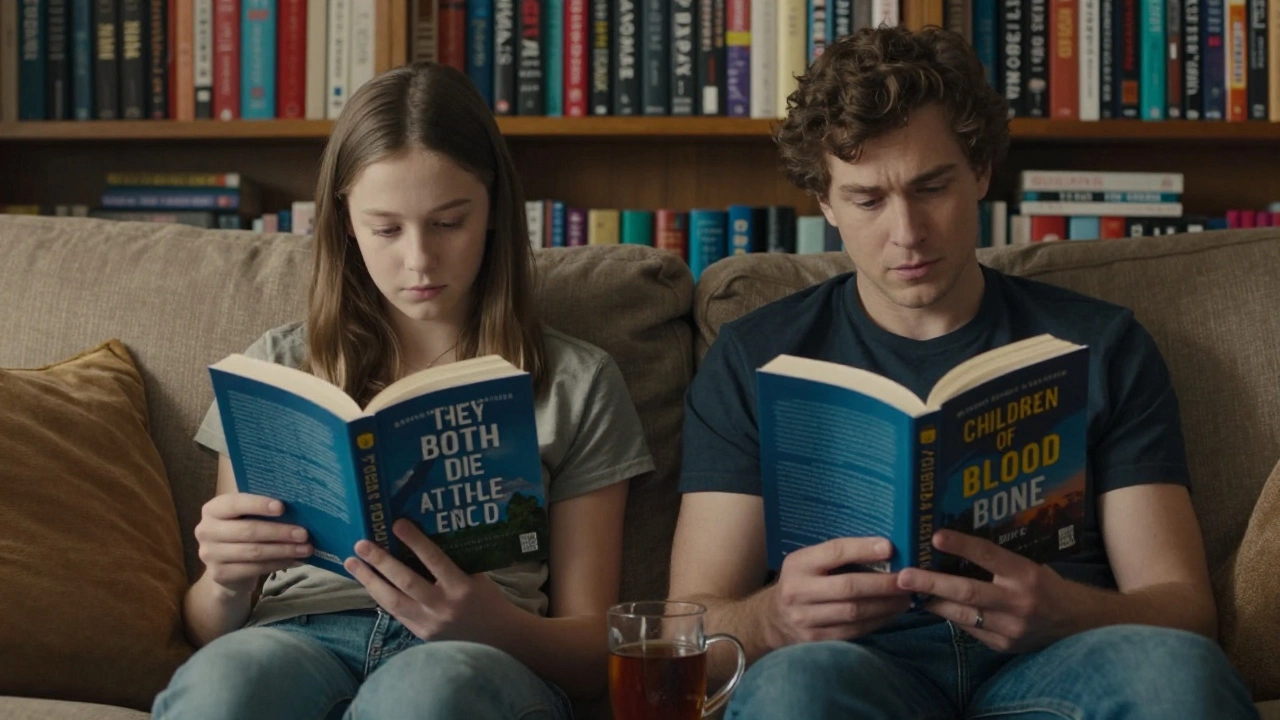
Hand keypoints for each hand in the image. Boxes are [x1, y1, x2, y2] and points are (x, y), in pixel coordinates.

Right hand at [194, 493, 311, 596]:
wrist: (227, 565)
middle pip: (248, 530)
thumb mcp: (247, 516)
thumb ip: (261, 509)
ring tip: (305, 548)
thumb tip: (298, 505)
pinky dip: (277, 564)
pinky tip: (294, 560)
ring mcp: (209, 554)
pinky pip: (254, 569)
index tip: (282, 507)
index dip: (258, 505)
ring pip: (254, 552)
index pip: (235, 504)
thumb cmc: (243, 531)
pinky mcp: (219, 574)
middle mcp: (206, 530)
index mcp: (212, 509)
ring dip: (283, 550)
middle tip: (304, 533)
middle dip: (279, 532)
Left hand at [344, 519, 516, 642]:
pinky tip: (367, 584)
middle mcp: (443, 606)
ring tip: (351, 564)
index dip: (414, 541)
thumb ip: (452, 562)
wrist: (498, 639)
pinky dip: (379, 597)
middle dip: (380, 562)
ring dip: (369, 580)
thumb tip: (423, 539)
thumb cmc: (487, 600)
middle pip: (405, 581)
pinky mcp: (421, 635)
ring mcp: (429, 623)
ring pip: (392, 601)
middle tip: (361, 544)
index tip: (396, 524)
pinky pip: (395, 613)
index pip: (434, 560)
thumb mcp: (476, 576)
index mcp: (461, 586)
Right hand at [765, 537, 912, 647]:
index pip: (834, 552)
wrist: (774, 618)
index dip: (863, 549)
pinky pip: (853, 630)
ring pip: (854, 612)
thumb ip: (838, 556)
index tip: (889, 547)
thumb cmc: (802, 582)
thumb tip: (884, 548)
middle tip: (907, 579)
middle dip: (882, 583)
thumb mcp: (809, 562)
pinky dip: (877, 621)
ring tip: (905, 598)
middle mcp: (798, 590)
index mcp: (798, 564)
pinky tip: (891, 613)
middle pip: (848, 587)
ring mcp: (805, 618)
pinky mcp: (815, 639)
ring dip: (885, 605)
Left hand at [896, 530, 1076, 652]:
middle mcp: (1018, 603)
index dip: (961, 546)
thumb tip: (952, 546)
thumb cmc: (1046, 587)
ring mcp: (1010, 628)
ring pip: (962, 615)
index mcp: (1026, 575)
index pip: (988, 555)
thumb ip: (997, 561)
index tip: (935, 537)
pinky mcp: (1003, 646)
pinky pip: (969, 629)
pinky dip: (950, 616)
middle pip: (967, 592)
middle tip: (903, 576)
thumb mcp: (1028, 567)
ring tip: (907, 592)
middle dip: (931, 583)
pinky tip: (933, 606)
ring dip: (932, 603)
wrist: (1077, 625)